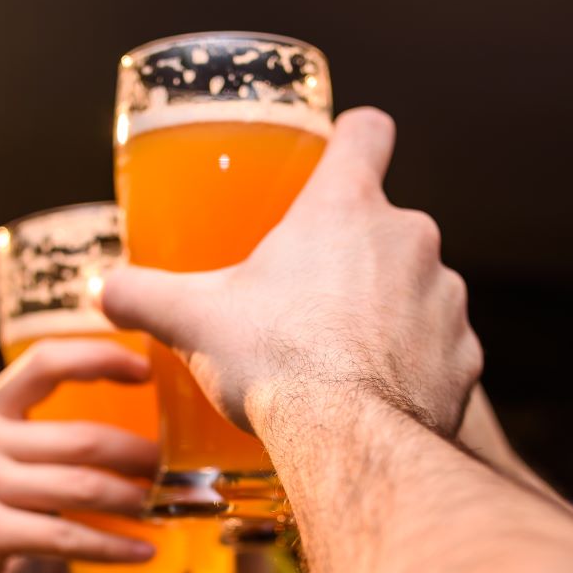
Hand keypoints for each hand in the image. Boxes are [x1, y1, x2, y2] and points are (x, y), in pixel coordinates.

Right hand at [0, 339, 158, 572]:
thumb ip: (40, 440)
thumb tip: (133, 435)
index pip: (45, 361)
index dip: (99, 357)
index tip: (148, 367)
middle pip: (81, 439)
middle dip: (140, 456)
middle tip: (180, 471)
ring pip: (80, 488)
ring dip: (134, 502)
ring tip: (170, 510)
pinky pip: (63, 535)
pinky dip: (109, 545)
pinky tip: (144, 551)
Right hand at [102, 107, 481, 437]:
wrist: (346, 440)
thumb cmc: (273, 362)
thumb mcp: (193, 319)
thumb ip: (145, 294)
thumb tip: (107, 289)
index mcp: (345, 207)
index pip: (367, 133)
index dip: (350, 142)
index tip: (333, 165)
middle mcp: (409, 237)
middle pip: (384, 224)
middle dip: (351, 257)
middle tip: (307, 299)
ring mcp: (446, 296)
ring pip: (416, 288)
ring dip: (386, 311)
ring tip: (340, 356)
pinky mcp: (465, 355)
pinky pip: (439, 347)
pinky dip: (413, 364)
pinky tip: (374, 392)